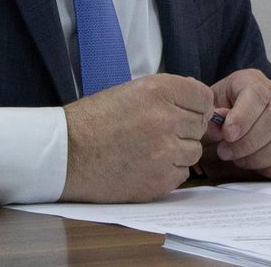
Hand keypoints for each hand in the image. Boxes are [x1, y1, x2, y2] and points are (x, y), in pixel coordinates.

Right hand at [63, 74, 214, 201]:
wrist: (66, 154)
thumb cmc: (94, 121)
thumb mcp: (130, 91)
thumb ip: (167, 94)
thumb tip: (196, 99)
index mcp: (159, 90)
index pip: (203, 97)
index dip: (195, 106)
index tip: (184, 112)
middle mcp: (167, 119)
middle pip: (200, 125)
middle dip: (184, 129)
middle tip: (157, 133)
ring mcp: (165, 151)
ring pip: (193, 151)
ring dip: (178, 151)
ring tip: (150, 149)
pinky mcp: (160, 179)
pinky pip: (182, 173)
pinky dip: (169, 171)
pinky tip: (146, 165)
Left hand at [201, 68, 270, 179]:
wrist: (224, 133)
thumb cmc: (216, 120)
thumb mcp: (206, 114)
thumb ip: (209, 119)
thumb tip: (217, 124)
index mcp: (252, 82)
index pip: (257, 94)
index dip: (243, 116)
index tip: (228, 134)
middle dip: (248, 142)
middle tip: (226, 152)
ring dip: (262, 157)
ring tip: (240, 159)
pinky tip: (259, 169)